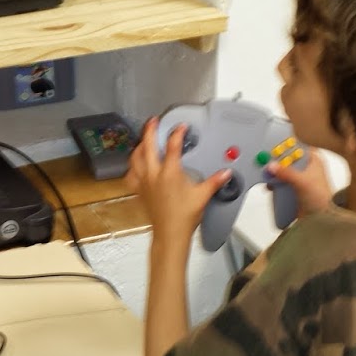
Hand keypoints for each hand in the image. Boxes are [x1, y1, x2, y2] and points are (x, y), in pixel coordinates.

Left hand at [127, 118, 230, 243]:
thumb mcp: (202, 196)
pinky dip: (132, 167)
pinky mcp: (139, 191)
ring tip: (143, 140)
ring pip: (135, 158)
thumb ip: (214, 181)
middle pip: (148, 146)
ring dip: (139, 146)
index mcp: (170, 172)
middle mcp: (154, 175)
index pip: (173, 146)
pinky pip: (131, 174)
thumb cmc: (183, 217)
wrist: (170, 233)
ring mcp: (144, 182)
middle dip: (150, 131)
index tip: (181, 127)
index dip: (177, 133)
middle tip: (153, 122)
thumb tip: (224, 173)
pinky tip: (135, 166)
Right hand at [268, 147, 333, 218]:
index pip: (298, 146)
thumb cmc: (321, 199)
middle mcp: (306, 168)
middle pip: (288, 158)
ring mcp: (299, 179)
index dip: (286, 144)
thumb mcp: (302, 182)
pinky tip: (269, 184)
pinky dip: (274, 182)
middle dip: (277, 159)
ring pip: (283, 170)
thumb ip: (286, 172)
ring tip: (266, 172)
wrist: (322, 219)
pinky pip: (281, 181)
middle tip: (266, 159)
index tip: (273, 144)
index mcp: (313, 160)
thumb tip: (272, 166)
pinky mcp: (293, 189)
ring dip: (274, 172)